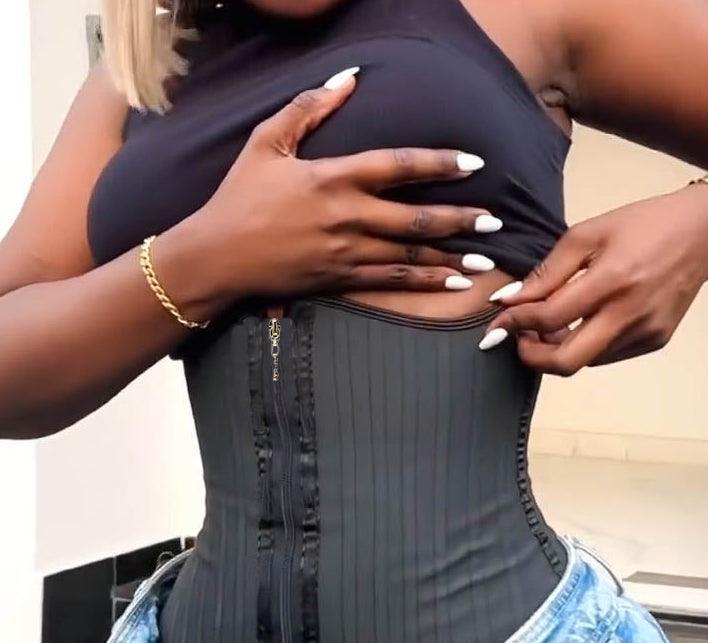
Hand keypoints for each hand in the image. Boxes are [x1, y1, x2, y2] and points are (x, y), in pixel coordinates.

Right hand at [188, 68, 499, 302]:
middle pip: (415, 218)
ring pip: (409, 255)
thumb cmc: (238, 196)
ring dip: (451, 255)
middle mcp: (347, 216)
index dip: (439, 162)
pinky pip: (391, 282)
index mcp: (332, 178)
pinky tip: (452, 283)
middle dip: (460, 218)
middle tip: (495, 220)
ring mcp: (345, 252)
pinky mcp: (340, 280)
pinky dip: (423, 282)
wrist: (217, 256)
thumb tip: (350, 76)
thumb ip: (309, 107)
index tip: (474, 162)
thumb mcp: (265, 142)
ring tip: (486, 257)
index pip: (397, 165)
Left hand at [478, 187, 707, 374]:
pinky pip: (606, 355)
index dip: (516, 323)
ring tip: (549, 324)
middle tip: (518, 338)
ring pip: (585, 362)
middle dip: (531, 356)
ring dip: (557, 350)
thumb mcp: (589, 232)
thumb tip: (510, 300)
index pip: (550, 318)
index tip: (498, 321)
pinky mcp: (655, 341)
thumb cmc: (644, 224)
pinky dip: (584, 345)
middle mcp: (631, 313)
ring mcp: (646, 332)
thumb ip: (547, 271)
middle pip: (566, 362)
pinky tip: (581, 322)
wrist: (704, 230)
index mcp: (612, 279)